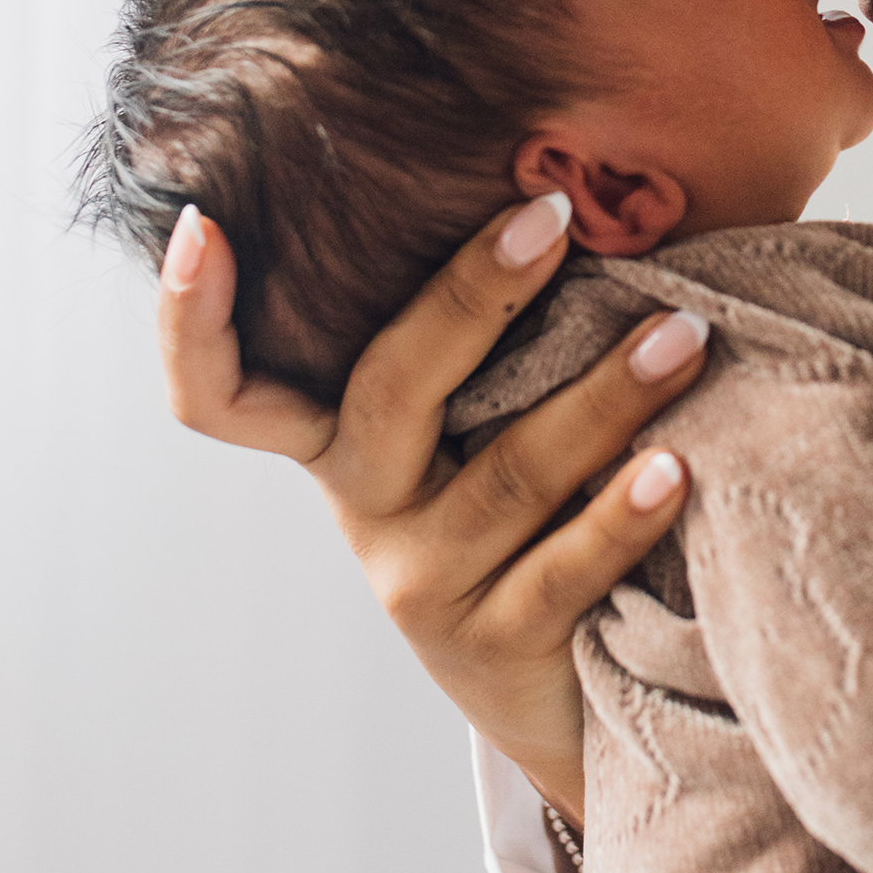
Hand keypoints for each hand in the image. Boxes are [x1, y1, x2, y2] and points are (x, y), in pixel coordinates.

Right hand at [154, 195, 707, 817]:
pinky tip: (675, 468)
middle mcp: (366, 508)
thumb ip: (483, 341)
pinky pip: (563, 569)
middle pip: (389, 391)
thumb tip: (559, 176)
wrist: (560, 696)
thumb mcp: (474, 432)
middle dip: (472, 295)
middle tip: (554, 215)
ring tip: (683, 335)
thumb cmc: (526, 520)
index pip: (221, 393)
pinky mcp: (495, 648)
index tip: (201, 224)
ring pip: (508, 475)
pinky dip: (620, 514)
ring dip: (604, 395)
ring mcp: (424, 583)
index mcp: (338, 443)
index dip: (189, 320)